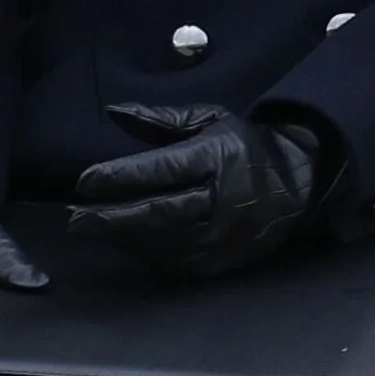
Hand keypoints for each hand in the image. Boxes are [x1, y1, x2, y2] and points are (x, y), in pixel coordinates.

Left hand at [70, 104, 327, 276]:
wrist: (299, 182)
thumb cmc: (243, 146)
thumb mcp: (207, 119)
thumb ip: (158, 119)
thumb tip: (111, 111)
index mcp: (216, 157)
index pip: (160, 170)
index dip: (119, 177)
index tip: (84, 181)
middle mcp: (222, 199)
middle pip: (158, 212)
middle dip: (111, 217)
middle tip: (75, 218)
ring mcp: (225, 235)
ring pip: (164, 241)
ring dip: (122, 237)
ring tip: (90, 228)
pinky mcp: (225, 261)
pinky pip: (178, 264)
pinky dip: (146, 254)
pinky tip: (123, 243)